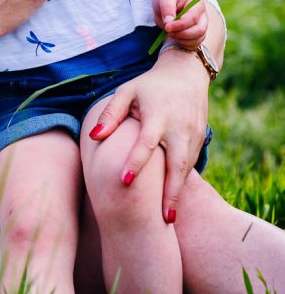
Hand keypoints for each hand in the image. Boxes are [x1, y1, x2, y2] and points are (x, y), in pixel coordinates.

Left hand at [89, 47, 209, 221]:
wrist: (186, 73)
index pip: (146, 142)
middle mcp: (178, 127)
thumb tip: (93, 137)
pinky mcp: (201, 138)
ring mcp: (193, 133)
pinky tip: (174, 200)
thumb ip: (110, 114)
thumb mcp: (127, 91)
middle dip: (171, 192)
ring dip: (179, 193)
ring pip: (187, 168)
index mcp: (157, 115)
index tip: (124, 180)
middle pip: (176, 163)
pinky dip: (184, 183)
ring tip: (168, 219)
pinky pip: (192, 164)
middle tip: (164, 220)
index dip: (136, 161)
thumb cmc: (149, 85)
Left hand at [153, 0, 207, 49]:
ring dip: (182, 40)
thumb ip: (167, 8)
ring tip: (170, 34)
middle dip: (183, 34)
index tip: (167, 27)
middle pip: (199, 30)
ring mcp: (201, 26)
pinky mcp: (197, 35)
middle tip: (168, 32)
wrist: (167, 0)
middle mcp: (202, 15)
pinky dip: (184, 44)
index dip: (180, 25)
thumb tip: (168, 22)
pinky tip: (174, 38)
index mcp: (197, 3)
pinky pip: (195, 44)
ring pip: (198, 39)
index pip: (193, 18)